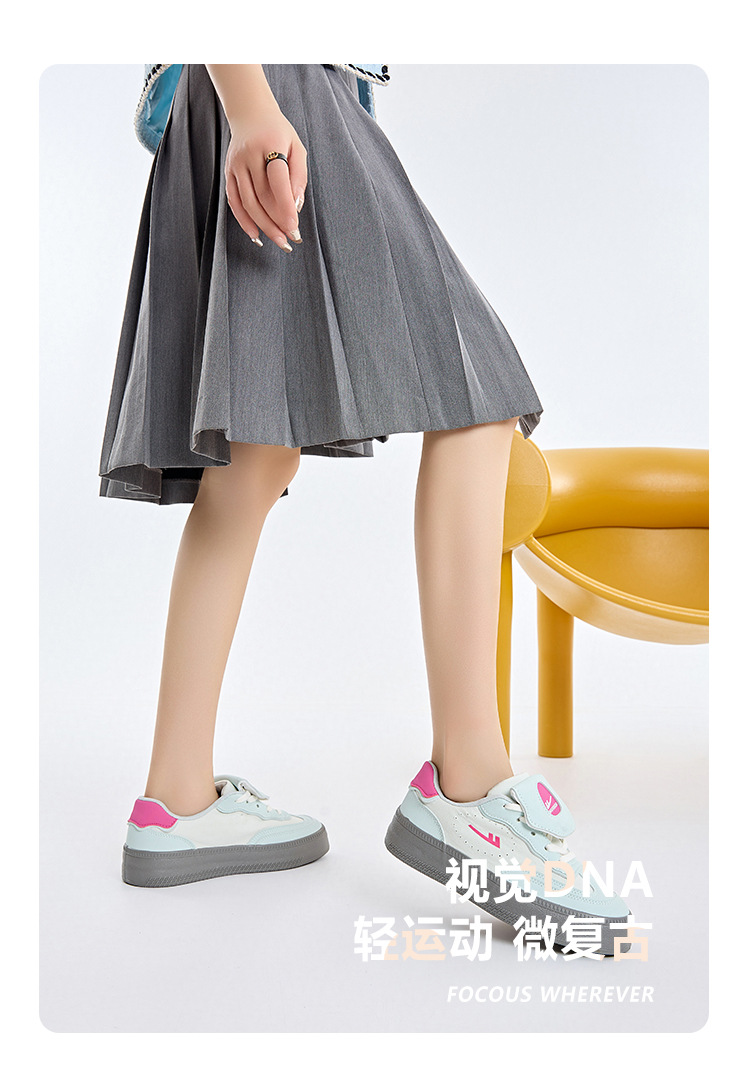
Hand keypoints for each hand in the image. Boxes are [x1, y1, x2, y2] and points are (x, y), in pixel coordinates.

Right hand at [224, 101, 307, 250]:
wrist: (250, 114)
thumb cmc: (278, 134)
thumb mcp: (296, 147)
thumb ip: (299, 175)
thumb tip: (296, 205)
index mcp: (270, 144)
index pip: (277, 181)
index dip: (285, 206)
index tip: (294, 227)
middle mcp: (249, 154)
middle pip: (262, 196)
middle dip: (277, 222)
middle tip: (290, 240)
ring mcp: (236, 164)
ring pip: (248, 203)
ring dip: (263, 225)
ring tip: (278, 241)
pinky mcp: (228, 172)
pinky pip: (234, 201)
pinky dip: (244, 220)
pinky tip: (256, 235)